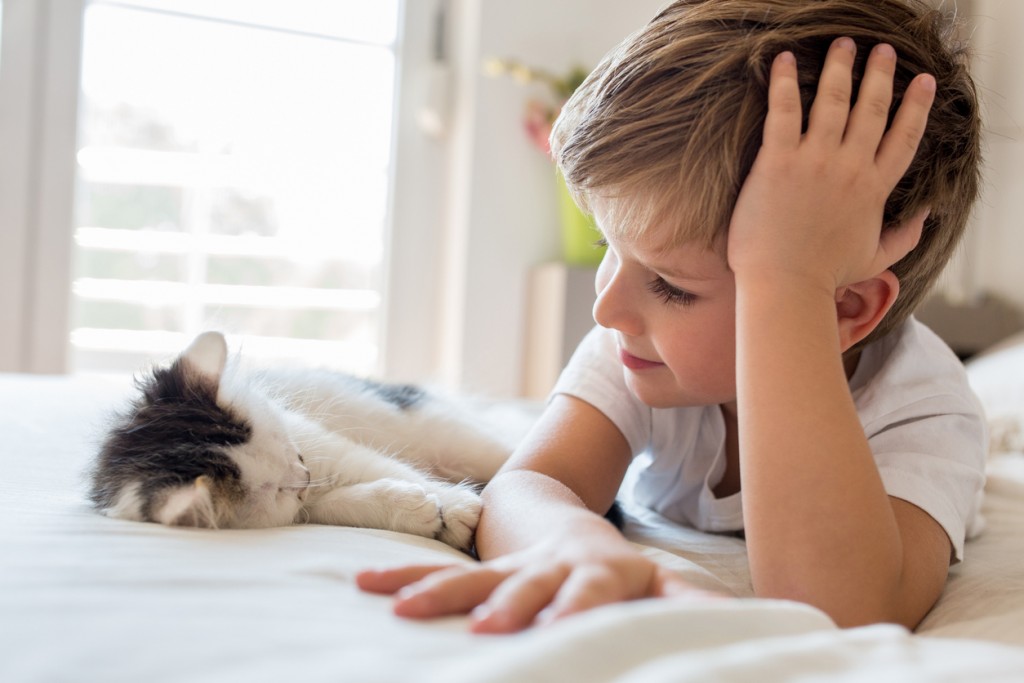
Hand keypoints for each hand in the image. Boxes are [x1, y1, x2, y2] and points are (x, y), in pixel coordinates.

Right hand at [356, 529, 716, 632]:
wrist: (565, 518)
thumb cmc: (619, 565)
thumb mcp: (660, 579)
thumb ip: (691, 602)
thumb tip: (749, 621)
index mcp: (602, 572)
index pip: (594, 593)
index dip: (581, 610)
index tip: (567, 631)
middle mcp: (555, 568)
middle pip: (529, 585)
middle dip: (509, 605)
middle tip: (491, 631)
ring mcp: (515, 568)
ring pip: (475, 578)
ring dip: (442, 595)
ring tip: (402, 611)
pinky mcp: (484, 570)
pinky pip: (441, 575)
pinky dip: (405, 580)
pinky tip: (365, 587)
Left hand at [727, 38, 934, 292]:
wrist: (785, 285)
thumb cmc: (824, 276)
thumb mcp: (876, 258)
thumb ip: (906, 235)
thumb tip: (929, 215)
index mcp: (875, 188)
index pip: (904, 137)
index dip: (916, 106)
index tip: (923, 81)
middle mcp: (850, 167)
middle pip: (872, 109)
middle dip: (879, 74)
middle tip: (881, 50)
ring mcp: (815, 161)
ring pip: (834, 100)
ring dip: (841, 67)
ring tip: (844, 44)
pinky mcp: (779, 161)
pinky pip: (784, 110)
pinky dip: (785, 82)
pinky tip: (786, 59)